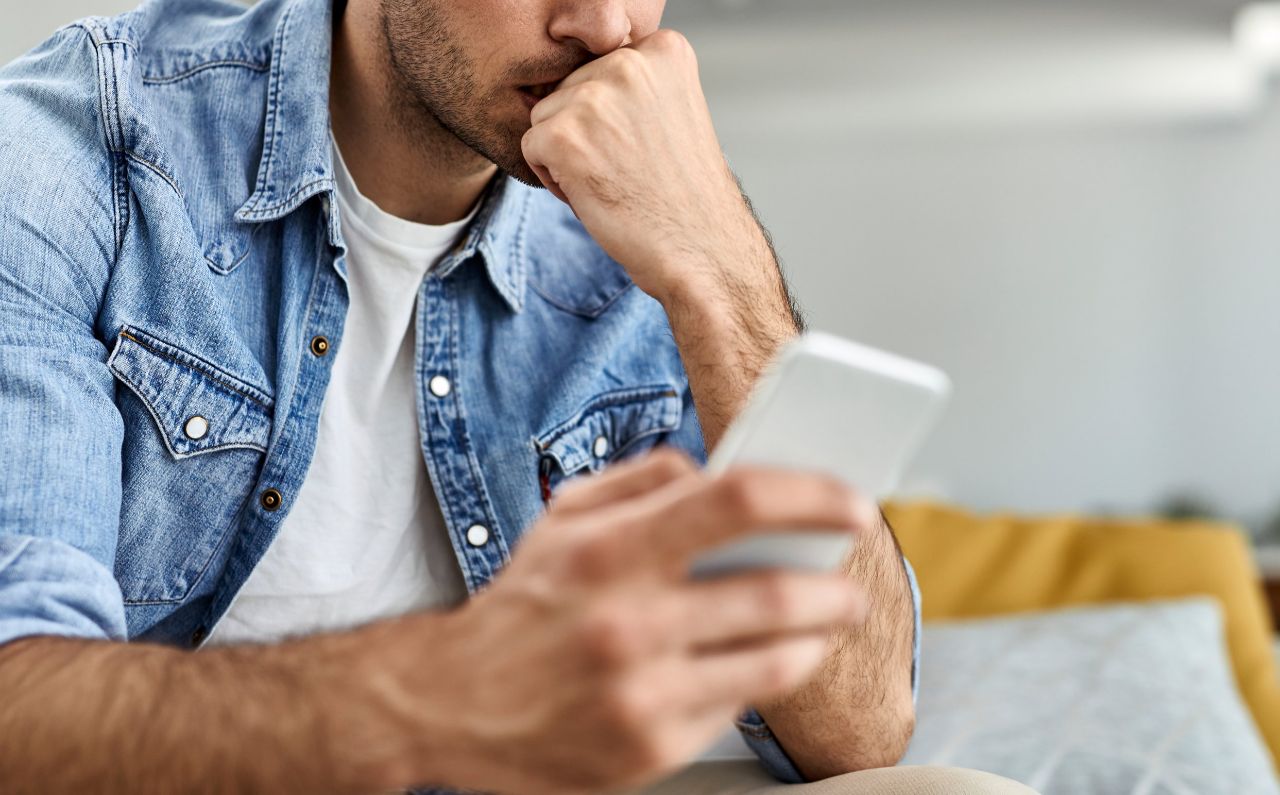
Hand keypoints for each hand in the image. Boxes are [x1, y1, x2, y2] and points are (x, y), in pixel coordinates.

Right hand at [392, 450, 872, 793]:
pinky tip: (759, 663)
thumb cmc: (520, 606)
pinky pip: (740, 708)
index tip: (852, 501)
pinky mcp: (651, 749)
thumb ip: (641, 480)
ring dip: (820, 636)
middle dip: (837, 585)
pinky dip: (763, 679)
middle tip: (851, 580)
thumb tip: (717, 468)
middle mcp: (628, 622)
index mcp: (609, 551)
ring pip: (777, 660)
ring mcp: (642, 693)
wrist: (448, 705)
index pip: (736, 501)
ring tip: (826, 621)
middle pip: (775, 592)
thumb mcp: (562, 519)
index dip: (811, 494)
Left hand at [521, 31, 768, 304]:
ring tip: (613, 180)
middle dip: (586, 131)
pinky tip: (595, 193)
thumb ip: (632, 86)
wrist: (701, 248)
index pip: (601, 67)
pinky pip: (531, 146)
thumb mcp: (672, 112)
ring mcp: (594, 97)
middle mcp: (629, 62)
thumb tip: (567, 81)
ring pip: (546, 116)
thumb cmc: (685, 193)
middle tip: (628, 168)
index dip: (611, 115)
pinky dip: (554, 177)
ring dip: (568, 153)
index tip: (644, 144)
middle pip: (569, 87)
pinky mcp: (563, 135)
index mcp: (663, 49)